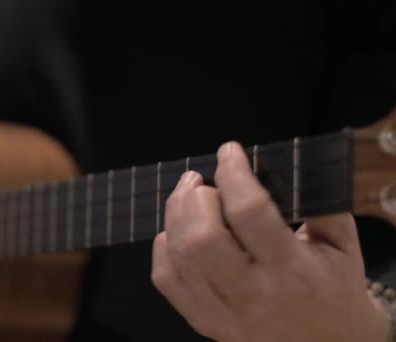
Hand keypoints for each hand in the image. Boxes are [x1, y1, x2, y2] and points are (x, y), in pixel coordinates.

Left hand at [152, 142, 388, 341]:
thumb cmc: (334, 291)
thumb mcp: (343, 246)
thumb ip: (318, 204)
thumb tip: (280, 165)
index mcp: (294, 272)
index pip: (250, 212)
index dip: (233, 173)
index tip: (229, 152)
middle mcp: (255, 296)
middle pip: (203, 237)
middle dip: (194, 197)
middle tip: (199, 180)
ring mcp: (225, 314)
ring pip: (181, 256)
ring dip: (175, 214)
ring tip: (187, 195)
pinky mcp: (205, 323)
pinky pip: (167, 280)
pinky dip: (164, 247)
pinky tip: (177, 231)